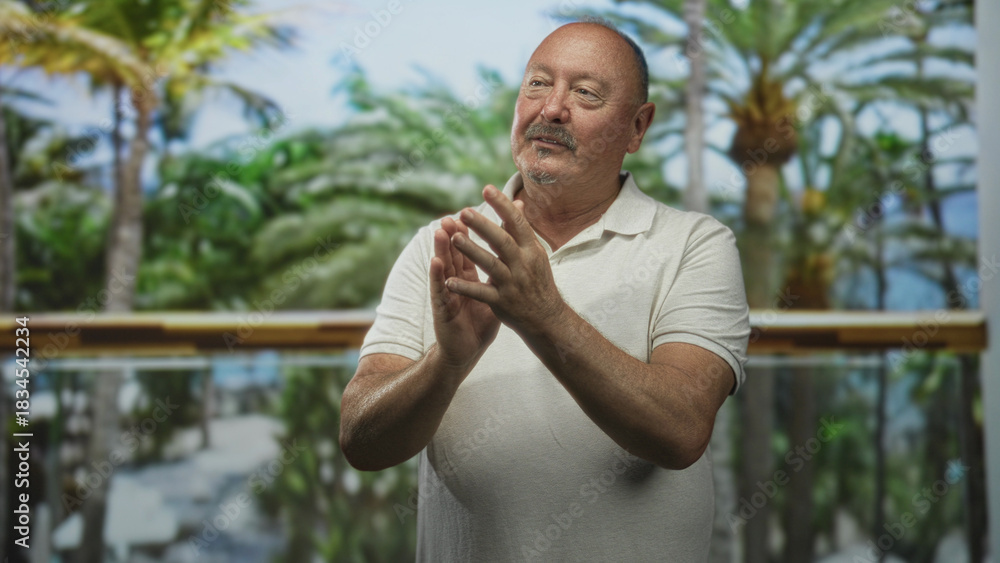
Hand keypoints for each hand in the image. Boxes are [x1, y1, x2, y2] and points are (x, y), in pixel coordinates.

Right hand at [430, 215, 499, 370]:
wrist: (467, 351)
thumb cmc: (479, 323)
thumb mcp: (493, 294)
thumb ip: (500, 273)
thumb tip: (513, 255)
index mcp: (469, 277)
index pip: (469, 250)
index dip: (471, 233)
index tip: (475, 212)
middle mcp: (456, 281)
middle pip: (454, 254)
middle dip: (453, 234)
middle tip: (452, 214)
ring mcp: (447, 293)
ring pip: (444, 267)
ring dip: (441, 248)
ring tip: (440, 230)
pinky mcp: (442, 308)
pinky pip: (440, 289)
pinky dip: (437, 275)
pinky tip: (435, 261)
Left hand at [446, 185, 565, 333]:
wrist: (547, 319)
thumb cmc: (538, 281)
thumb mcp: (536, 254)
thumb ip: (521, 230)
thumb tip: (517, 202)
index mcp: (532, 250)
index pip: (517, 223)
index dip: (502, 205)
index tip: (487, 189)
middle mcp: (524, 265)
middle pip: (502, 241)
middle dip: (482, 226)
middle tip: (463, 212)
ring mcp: (513, 284)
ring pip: (490, 264)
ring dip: (471, 251)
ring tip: (454, 238)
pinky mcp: (502, 302)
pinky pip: (481, 293)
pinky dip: (465, 288)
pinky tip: (448, 281)